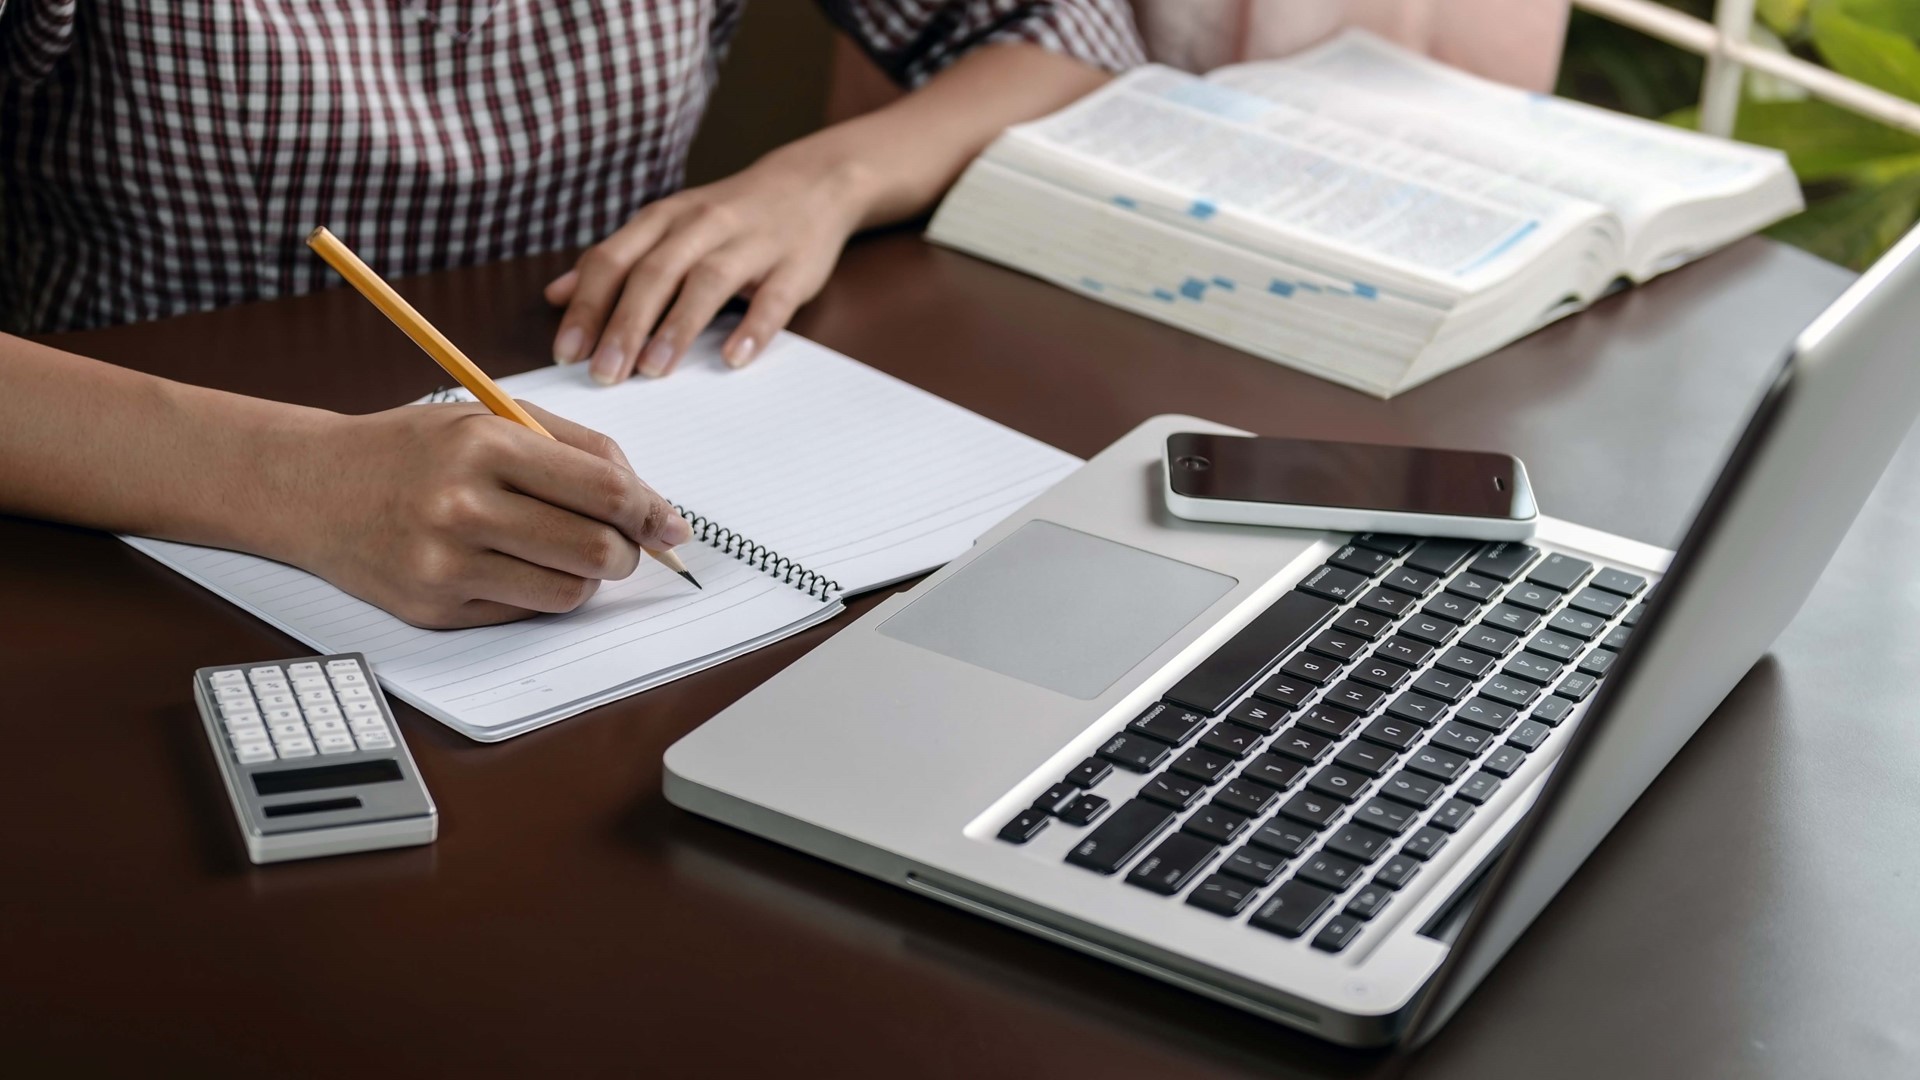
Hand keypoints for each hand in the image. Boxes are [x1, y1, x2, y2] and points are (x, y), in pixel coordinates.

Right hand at [281, 402, 691, 628]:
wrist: (309, 487)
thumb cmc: (413, 449)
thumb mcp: (489, 418)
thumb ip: (577, 449)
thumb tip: (652, 504)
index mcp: (484, 445)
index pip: (604, 489)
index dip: (652, 512)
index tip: (672, 525)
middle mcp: (463, 506)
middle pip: (597, 549)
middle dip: (628, 551)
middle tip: (622, 542)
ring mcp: (445, 564)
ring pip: (569, 591)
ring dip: (585, 576)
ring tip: (559, 547)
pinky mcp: (434, 609)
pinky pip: (526, 612)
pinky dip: (539, 591)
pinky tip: (511, 563)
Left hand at [544, 145, 869, 382]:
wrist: (812, 183)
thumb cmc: (729, 215)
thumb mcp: (666, 227)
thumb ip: (615, 261)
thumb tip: (556, 295)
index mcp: (664, 219)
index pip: (614, 260)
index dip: (588, 306)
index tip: (567, 353)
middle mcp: (702, 225)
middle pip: (655, 273)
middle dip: (625, 325)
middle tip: (604, 374)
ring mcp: (750, 244)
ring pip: (707, 282)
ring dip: (677, 327)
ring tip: (654, 370)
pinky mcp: (793, 266)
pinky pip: (772, 299)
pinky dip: (753, 328)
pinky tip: (733, 358)